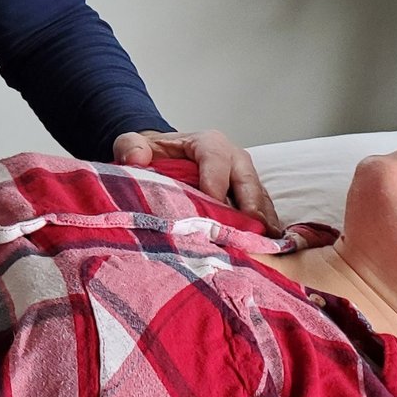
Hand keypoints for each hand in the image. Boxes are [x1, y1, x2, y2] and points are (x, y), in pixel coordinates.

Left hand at [113, 128, 281, 233]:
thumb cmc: (155, 154)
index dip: (215, 184)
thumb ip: (130, 146)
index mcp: (209, 144)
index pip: (216, 161)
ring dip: (263, 225)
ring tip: (263, 249)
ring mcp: (247, 181)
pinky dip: (266, 234)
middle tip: (250, 233)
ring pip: (262, 201)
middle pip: (249, 182)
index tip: (212, 206)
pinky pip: (265, 216)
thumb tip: (137, 158)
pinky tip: (266, 253)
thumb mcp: (134, 144)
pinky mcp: (253, 200)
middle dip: (250, 208)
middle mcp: (235, 160)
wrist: (165, 159)